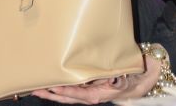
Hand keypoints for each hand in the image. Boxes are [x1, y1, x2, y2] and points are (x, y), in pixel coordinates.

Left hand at [32, 55, 159, 103]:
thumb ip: (119, 79)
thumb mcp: (128, 78)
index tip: (52, 87)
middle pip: (67, 97)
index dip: (65, 91)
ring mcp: (88, 91)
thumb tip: (112, 78)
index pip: (78, 94)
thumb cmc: (133, 77)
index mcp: (99, 94)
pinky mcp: (88, 86)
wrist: (141, 79)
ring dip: (52, 91)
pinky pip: (72, 88)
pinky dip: (60, 86)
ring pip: (67, 94)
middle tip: (34, 90)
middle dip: (51, 94)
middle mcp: (91, 95)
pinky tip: (51, 82)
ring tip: (36, 87)